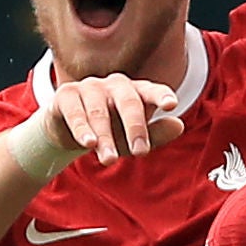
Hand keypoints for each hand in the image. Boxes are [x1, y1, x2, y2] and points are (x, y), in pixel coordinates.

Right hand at [38, 73, 184, 166]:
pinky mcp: (66, 95)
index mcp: (135, 91)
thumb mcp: (131, 138)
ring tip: (109, 160)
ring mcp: (89, 87)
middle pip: (128, 101)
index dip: (161, 95)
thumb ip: (155, 134)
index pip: (151, 91)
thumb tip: (179, 125)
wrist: (68, 132)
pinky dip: (82, 129)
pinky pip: (75, 112)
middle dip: (135, 127)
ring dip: (106, 138)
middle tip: (141, 152)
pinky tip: (88, 143)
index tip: (171, 104)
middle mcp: (114, 85)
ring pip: (100, 112)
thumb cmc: (108, 132)